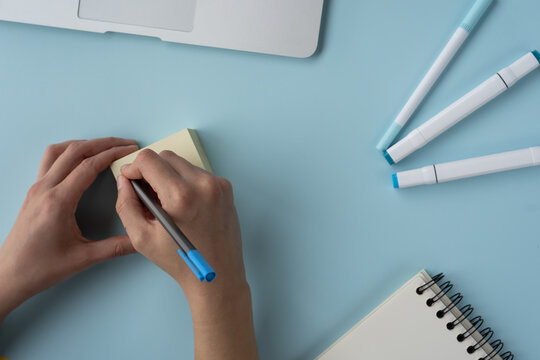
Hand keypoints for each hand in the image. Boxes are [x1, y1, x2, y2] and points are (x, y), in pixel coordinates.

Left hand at [0, 138, 138, 322]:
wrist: (10, 275)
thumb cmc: (42, 268)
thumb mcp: (83, 259)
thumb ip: (115, 247)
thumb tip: (140, 240)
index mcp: (58, 202)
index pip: (88, 166)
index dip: (112, 154)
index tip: (131, 150)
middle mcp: (45, 189)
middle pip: (75, 151)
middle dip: (103, 143)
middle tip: (126, 144)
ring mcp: (36, 188)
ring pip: (59, 151)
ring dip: (84, 144)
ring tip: (105, 146)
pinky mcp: (33, 192)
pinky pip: (49, 161)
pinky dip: (69, 152)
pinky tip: (81, 159)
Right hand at [115, 149, 257, 358]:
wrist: (218, 275)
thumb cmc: (180, 261)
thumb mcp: (141, 237)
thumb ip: (126, 204)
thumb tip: (124, 181)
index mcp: (181, 196)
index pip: (149, 159)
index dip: (133, 168)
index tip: (130, 180)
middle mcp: (203, 184)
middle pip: (166, 156)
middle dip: (151, 170)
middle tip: (146, 193)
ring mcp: (218, 184)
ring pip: (183, 163)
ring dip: (169, 174)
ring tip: (165, 201)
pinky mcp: (226, 188)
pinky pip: (198, 173)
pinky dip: (186, 181)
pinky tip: (182, 203)